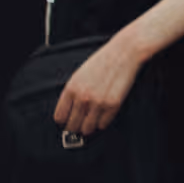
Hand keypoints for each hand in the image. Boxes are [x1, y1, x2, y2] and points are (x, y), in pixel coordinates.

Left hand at [52, 23, 148, 138]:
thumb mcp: (79, 75)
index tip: (68, 121)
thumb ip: (72, 93)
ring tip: (91, 122)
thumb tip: (68, 112)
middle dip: (75, 127)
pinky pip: (103, 125)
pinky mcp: (113, 105)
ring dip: (88, 128)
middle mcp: (82, 98)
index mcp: (71, 89)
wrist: (123, 53)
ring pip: (87, 129)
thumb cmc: (101, 62)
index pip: (60, 117)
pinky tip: (102, 116)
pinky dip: (102, 123)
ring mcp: (98, 103)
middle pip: (72, 126)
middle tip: (79, 126)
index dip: (64, 121)